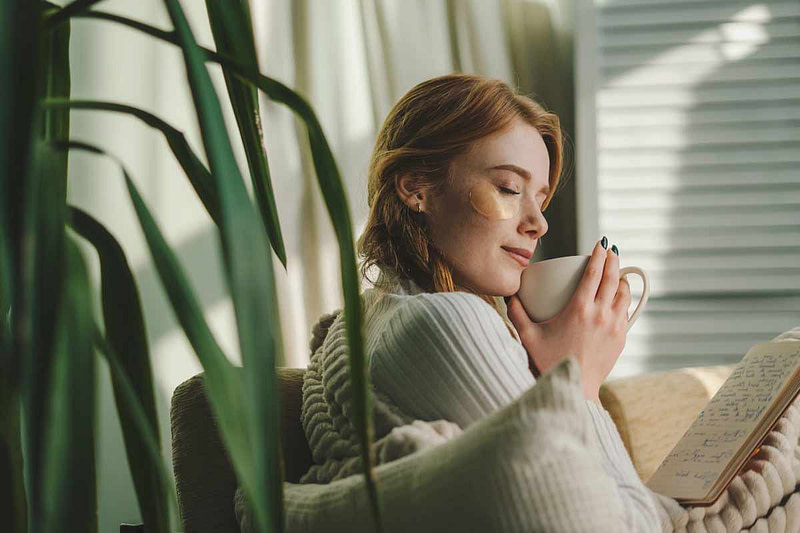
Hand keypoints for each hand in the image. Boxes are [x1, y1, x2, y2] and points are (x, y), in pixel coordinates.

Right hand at [506, 238, 631, 400]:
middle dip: (613, 260)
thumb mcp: (528, 337)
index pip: (594, 273)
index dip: (598, 255)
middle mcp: (601, 315)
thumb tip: (509, 295)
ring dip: (621, 278)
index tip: (600, 243)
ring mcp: (614, 327)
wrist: (574, 389)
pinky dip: (623, 299)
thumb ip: (516, 314)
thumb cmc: (549, 362)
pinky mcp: (621, 338)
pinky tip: (618, 297)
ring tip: (616, 271)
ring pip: (624, 294)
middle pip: (613, 278)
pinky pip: (626, 311)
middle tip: (609, 249)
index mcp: (579, 310)